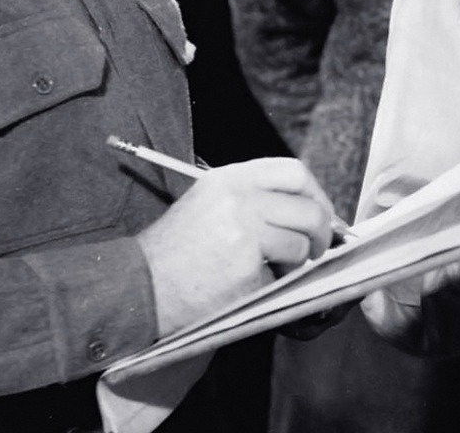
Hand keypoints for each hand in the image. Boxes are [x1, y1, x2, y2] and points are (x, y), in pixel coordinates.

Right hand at [136, 157, 336, 334]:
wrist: (137, 287)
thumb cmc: (175, 250)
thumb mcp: (209, 202)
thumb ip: (254, 197)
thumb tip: (309, 207)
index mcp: (231, 180)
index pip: (295, 173)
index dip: (317, 194)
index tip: (321, 212)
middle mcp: (239, 201)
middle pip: (308, 210)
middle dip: (321, 233)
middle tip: (316, 248)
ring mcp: (243, 235)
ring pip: (300, 245)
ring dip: (298, 262)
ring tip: (278, 269)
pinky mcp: (245, 270)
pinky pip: (281, 276)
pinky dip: (274, 283)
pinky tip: (250, 285)